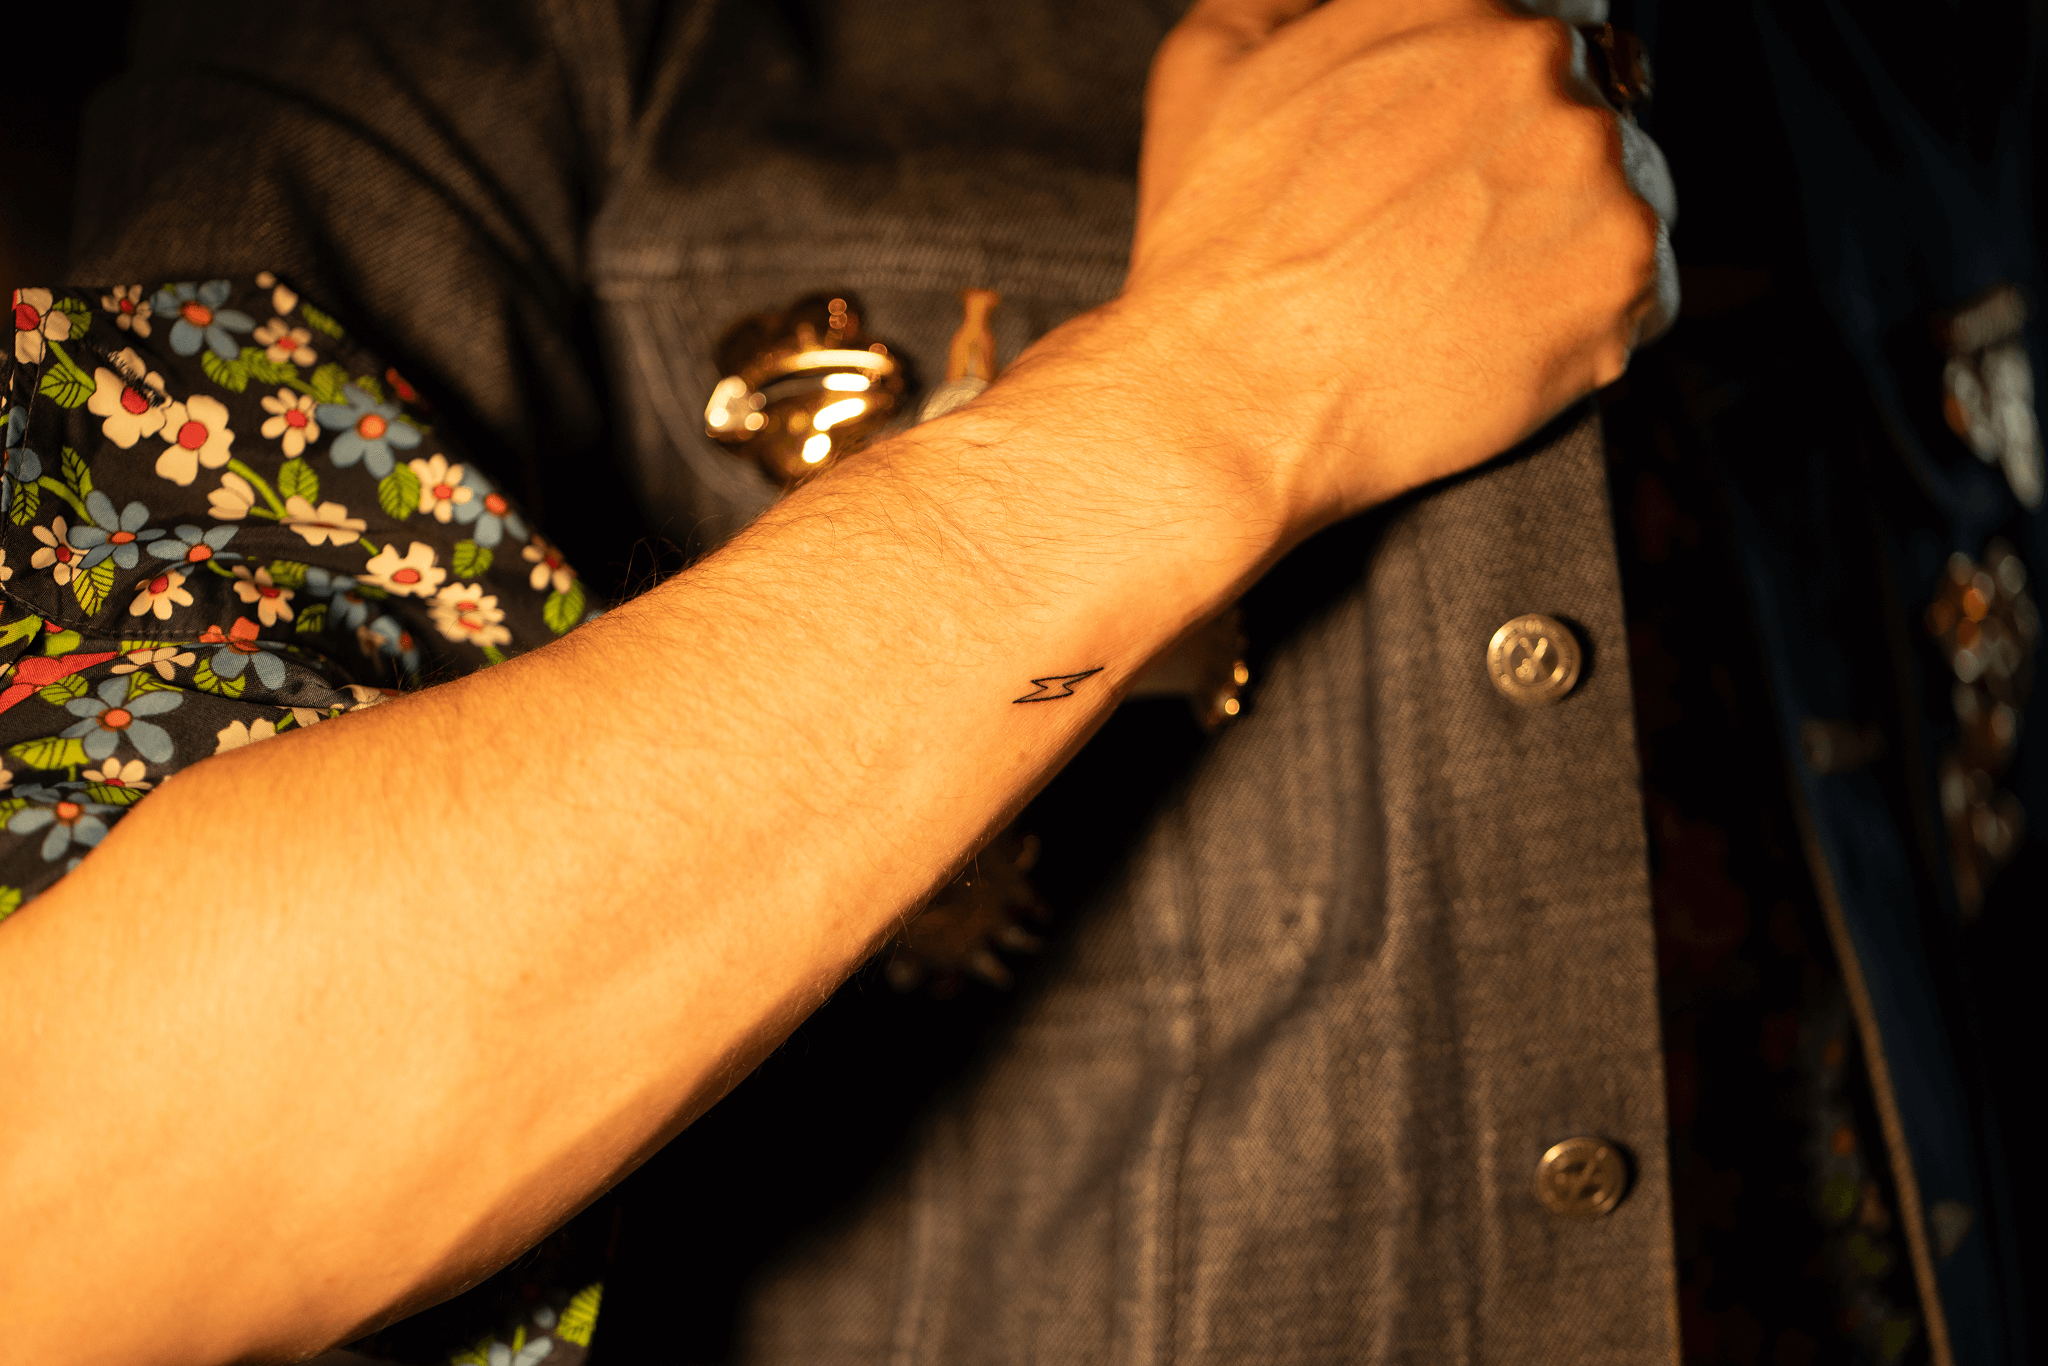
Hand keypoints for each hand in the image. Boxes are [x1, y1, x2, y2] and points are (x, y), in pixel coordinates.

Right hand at [1113, 0, 1662, 532]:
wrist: (1229, 397)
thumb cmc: (1212, 247)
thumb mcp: (1209, 60)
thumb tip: (1331, 0)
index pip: (1535, 23)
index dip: (1491, 95)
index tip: (1462, 146)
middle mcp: (1536, 64)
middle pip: (1583, 101)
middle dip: (1528, 164)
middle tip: (1447, 234)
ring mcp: (1588, 167)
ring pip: (1618, 190)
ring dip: (1565, 235)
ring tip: (1468, 289)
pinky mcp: (1616, 273)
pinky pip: (1643, 286)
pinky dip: (1590, 315)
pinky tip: (1501, 332)